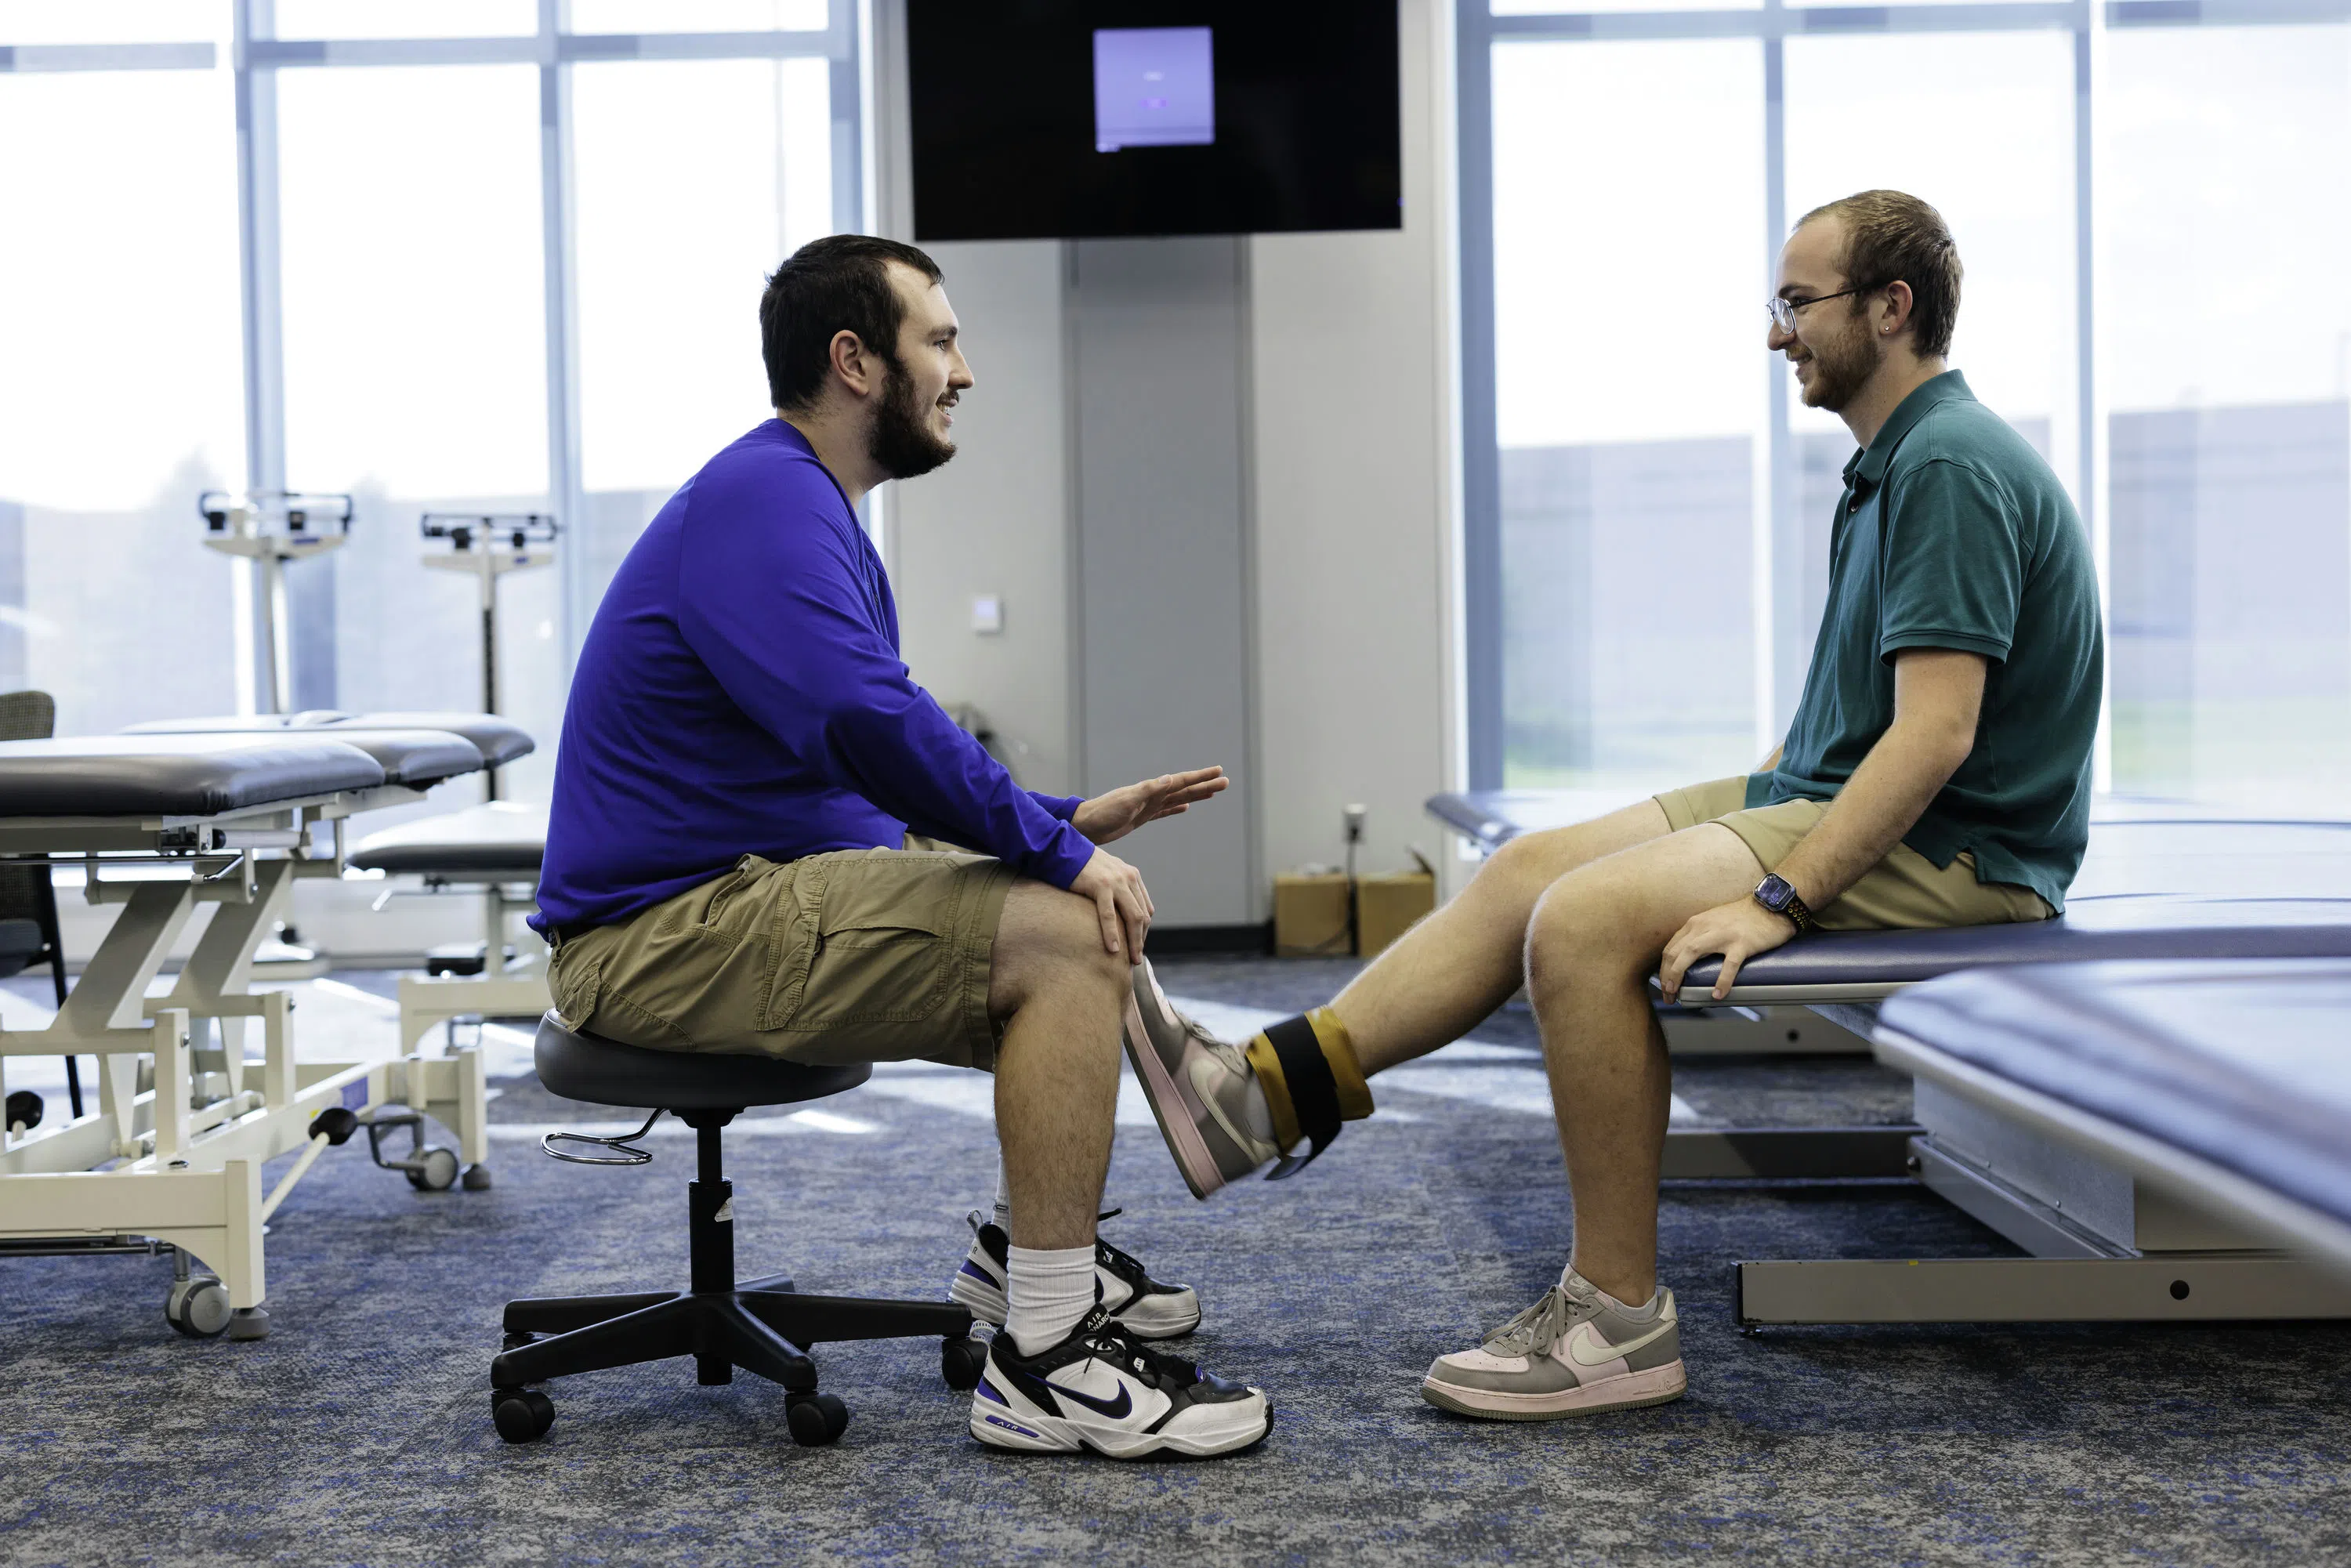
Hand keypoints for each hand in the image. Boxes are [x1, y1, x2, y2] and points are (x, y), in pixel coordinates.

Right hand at [1069, 847, 1153, 964]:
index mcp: (1132, 876)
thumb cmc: (1082, 866)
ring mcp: (1116, 882)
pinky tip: (1113, 948)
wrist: (1064, 850)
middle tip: (1136, 958)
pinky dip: (1112, 934)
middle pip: (1142, 915)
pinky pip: (1109, 915)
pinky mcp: (1101, 886)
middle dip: (1141, 939)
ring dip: (1133, 941)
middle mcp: (1128, 878)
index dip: (1143, 930)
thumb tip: (1120, 914)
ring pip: (1132, 917)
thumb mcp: (1107, 874)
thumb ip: (1117, 889)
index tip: (1136, 944)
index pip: (1145, 908)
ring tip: (1130, 959)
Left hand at [1072, 766, 1227, 845]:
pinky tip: (1185, 807)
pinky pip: (1165, 811)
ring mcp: (1147, 806)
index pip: (1181, 781)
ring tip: (1213, 792)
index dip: (1200, 777)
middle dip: (1205, 785)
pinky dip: (1176, 809)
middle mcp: (1151, 795)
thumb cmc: (1103, 813)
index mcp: (1151, 790)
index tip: (1219, 771)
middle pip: (1184, 788)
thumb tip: (1170, 779)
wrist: (1085, 825)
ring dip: (1195, 795)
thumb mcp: (1126, 801)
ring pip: (1178, 798)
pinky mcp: (1141, 817)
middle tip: (1226, 781)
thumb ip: (1148, 790)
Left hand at [1657, 896, 1799, 1004]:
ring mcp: (1722, 934)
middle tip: (1668, 996)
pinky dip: (1721, 981)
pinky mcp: (1742, 943)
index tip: (1665, 986)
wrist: (1770, 906)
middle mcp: (1704, 927)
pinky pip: (1728, 965)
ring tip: (1677, 994)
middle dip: (1666, 977)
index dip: (1664, 970)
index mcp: (1695, 924)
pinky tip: (1717, 995)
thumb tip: (1688, 960)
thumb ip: (1699, 936)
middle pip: (1675, 953)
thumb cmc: (1742, 918)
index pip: (1670, 949)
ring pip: (1691, 953)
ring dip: (1679, 975)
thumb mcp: (1713, 922)